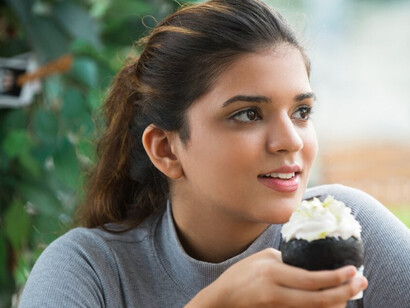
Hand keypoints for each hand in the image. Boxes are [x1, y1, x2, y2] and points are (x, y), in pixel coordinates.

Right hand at [186, 248, 367, 307]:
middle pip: (319, 300)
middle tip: (361, 283)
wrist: (222, 299)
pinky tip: (331, 301)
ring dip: (337, 303)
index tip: (353, 271)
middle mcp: (276, 294)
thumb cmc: (241, 274)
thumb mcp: (263, 259)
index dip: (336, 277)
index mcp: (273, 274)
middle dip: (345, 293)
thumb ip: (288, 261)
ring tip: (350, 292)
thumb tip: (311, 262)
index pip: (312, 279)